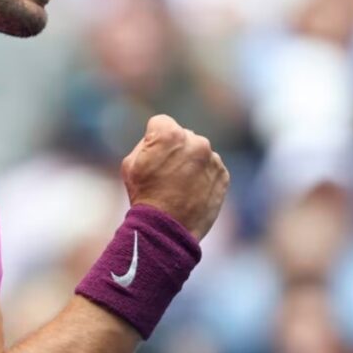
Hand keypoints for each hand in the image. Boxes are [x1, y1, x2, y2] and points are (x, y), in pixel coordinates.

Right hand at [120, 115, 228, 239]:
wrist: (167, 229)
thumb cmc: (144, 195)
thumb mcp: (130, 163)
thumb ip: (146, 143)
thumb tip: (158, 138)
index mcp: (170, 134)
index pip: (161, 123)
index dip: (153, 138)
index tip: (152, 154)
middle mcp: (195, 141)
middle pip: (182, 136)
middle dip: (175, 148)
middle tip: (165, 171)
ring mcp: (212, 158)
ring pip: (198, 151)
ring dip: (190, 161)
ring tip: (179, 184)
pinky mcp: (223, 174)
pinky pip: (211, 167)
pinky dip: (203, 175)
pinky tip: (190, 190)